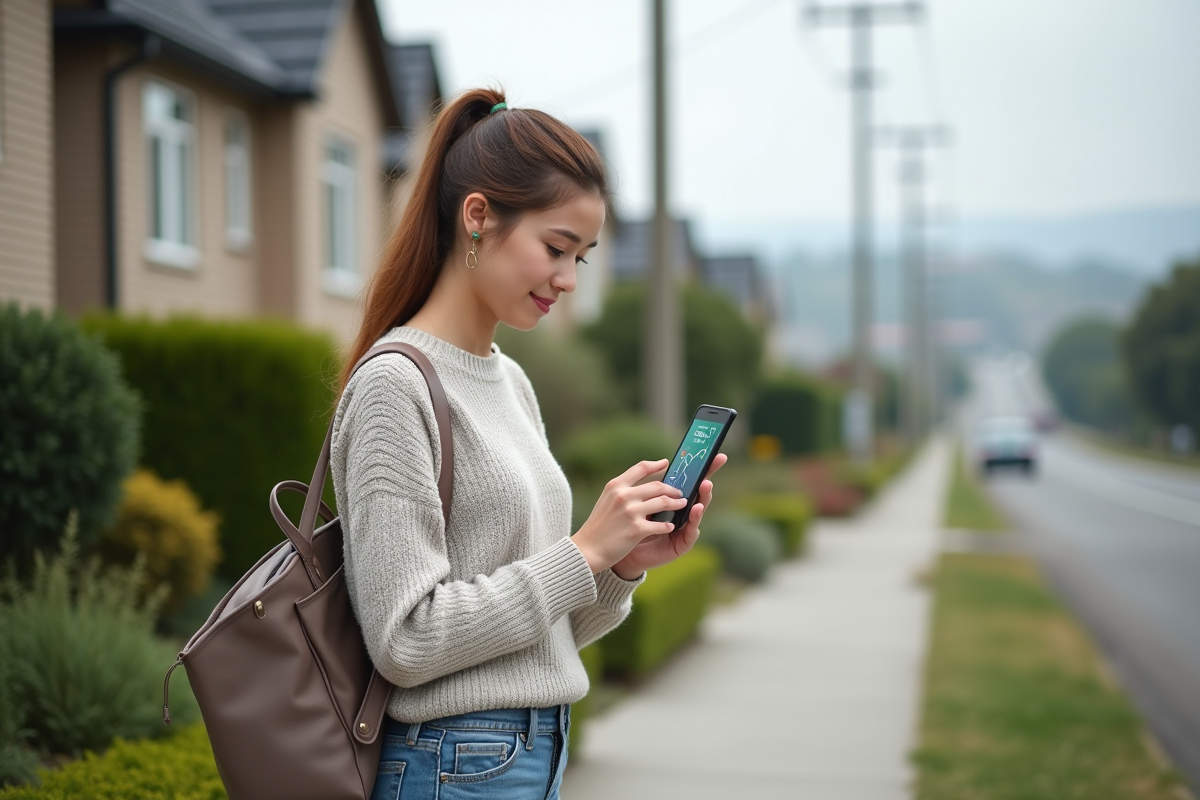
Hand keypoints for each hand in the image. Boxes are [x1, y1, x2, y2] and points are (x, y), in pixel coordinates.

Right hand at [572, 460, 686, 574]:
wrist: (588, 549)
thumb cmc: (598, 526)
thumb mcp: (606, 500)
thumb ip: (623, 490)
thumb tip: (643, 484)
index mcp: (616, 486)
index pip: (641, 468)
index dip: (656, 465)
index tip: (666, 463)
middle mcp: (623, 496)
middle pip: (657, 486)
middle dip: (672, 489)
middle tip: (679, 492)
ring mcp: (630, 512)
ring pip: (663, 502)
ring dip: (676, 504)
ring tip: (681, 505)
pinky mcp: (636, 529)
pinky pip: (661, 525)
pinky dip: (668, 525)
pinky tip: (671, 526)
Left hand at [610, 453, 727, 579]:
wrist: (624, 553)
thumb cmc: (633, 526)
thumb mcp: (643, 503)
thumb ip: (653, 488)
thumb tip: (662, 462)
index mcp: (674, 501)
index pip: (691, 483)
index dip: (703, 470)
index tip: (714, 455)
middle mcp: (683, 514)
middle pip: (698, 495)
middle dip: (706, 482)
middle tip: (709, 471)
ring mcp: (684, 528)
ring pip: (698, 511)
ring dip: (702, 498)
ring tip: (705, 486)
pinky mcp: (682, 544)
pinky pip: (691, 531)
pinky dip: (694, 520)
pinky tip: (695, 510)